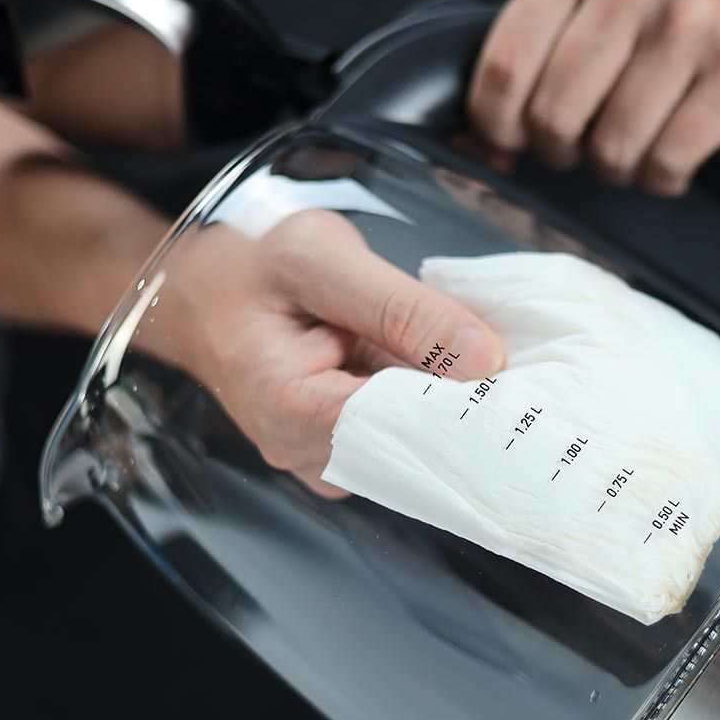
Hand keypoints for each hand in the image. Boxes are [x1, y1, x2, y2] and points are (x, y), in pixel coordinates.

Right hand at [149, 210, 505, 496]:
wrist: (200, 289)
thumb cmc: (248, 267)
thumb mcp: (321, 258)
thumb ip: (403, 307)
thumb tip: (486, 357)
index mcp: (291, 413)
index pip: (406, 434)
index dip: (467, 408)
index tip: (517, 382)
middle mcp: (306, 455)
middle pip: (416, 448)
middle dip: (469, 408)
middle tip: (519, 369)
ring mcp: (326, 462)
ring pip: (418, 446)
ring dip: (453, 406)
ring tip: (482, 362)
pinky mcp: (345, 453)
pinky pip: (406, 436)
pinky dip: (433, 404)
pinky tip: (450, 372)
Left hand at [468, 0, 719, 195]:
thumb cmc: (669, 43)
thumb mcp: (592, 28)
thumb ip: (529, 71)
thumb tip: (471, 152)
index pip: (503, 64)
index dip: (498, 125)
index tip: (514, 141)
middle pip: (554, 114)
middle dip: (566, 151)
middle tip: (590, 144)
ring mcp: (693, 18)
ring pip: (611, 146)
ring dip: (621, 168)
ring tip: (641, 144)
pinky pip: (667, 162)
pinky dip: (665, 178)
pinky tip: (678, 156)